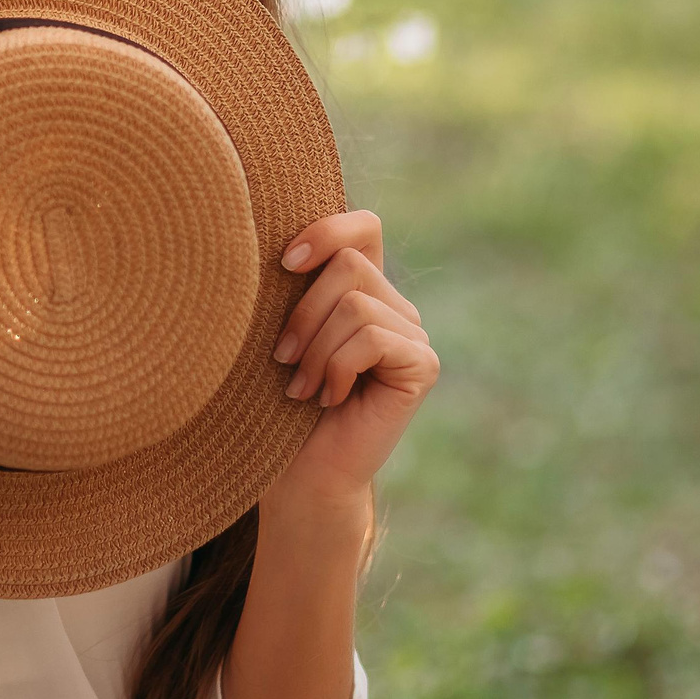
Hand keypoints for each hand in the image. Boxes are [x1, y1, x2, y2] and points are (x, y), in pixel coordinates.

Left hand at [264, 209, 438, 508]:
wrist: (299, 472)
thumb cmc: (277, 404)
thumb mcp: (281, 332)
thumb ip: (295, 286)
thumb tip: (282, 245)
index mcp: (361, 289)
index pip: (363, 227)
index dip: (327, 230)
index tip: (284, 263)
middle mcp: (394, 306)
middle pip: (348, 265)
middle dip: (303, 313)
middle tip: (284, 360)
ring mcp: (413, 335)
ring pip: (356, 304)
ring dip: (315, 350)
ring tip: (303, 388)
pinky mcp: (422, 365)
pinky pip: (372, 338)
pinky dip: (338, 367)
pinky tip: (331, 397)